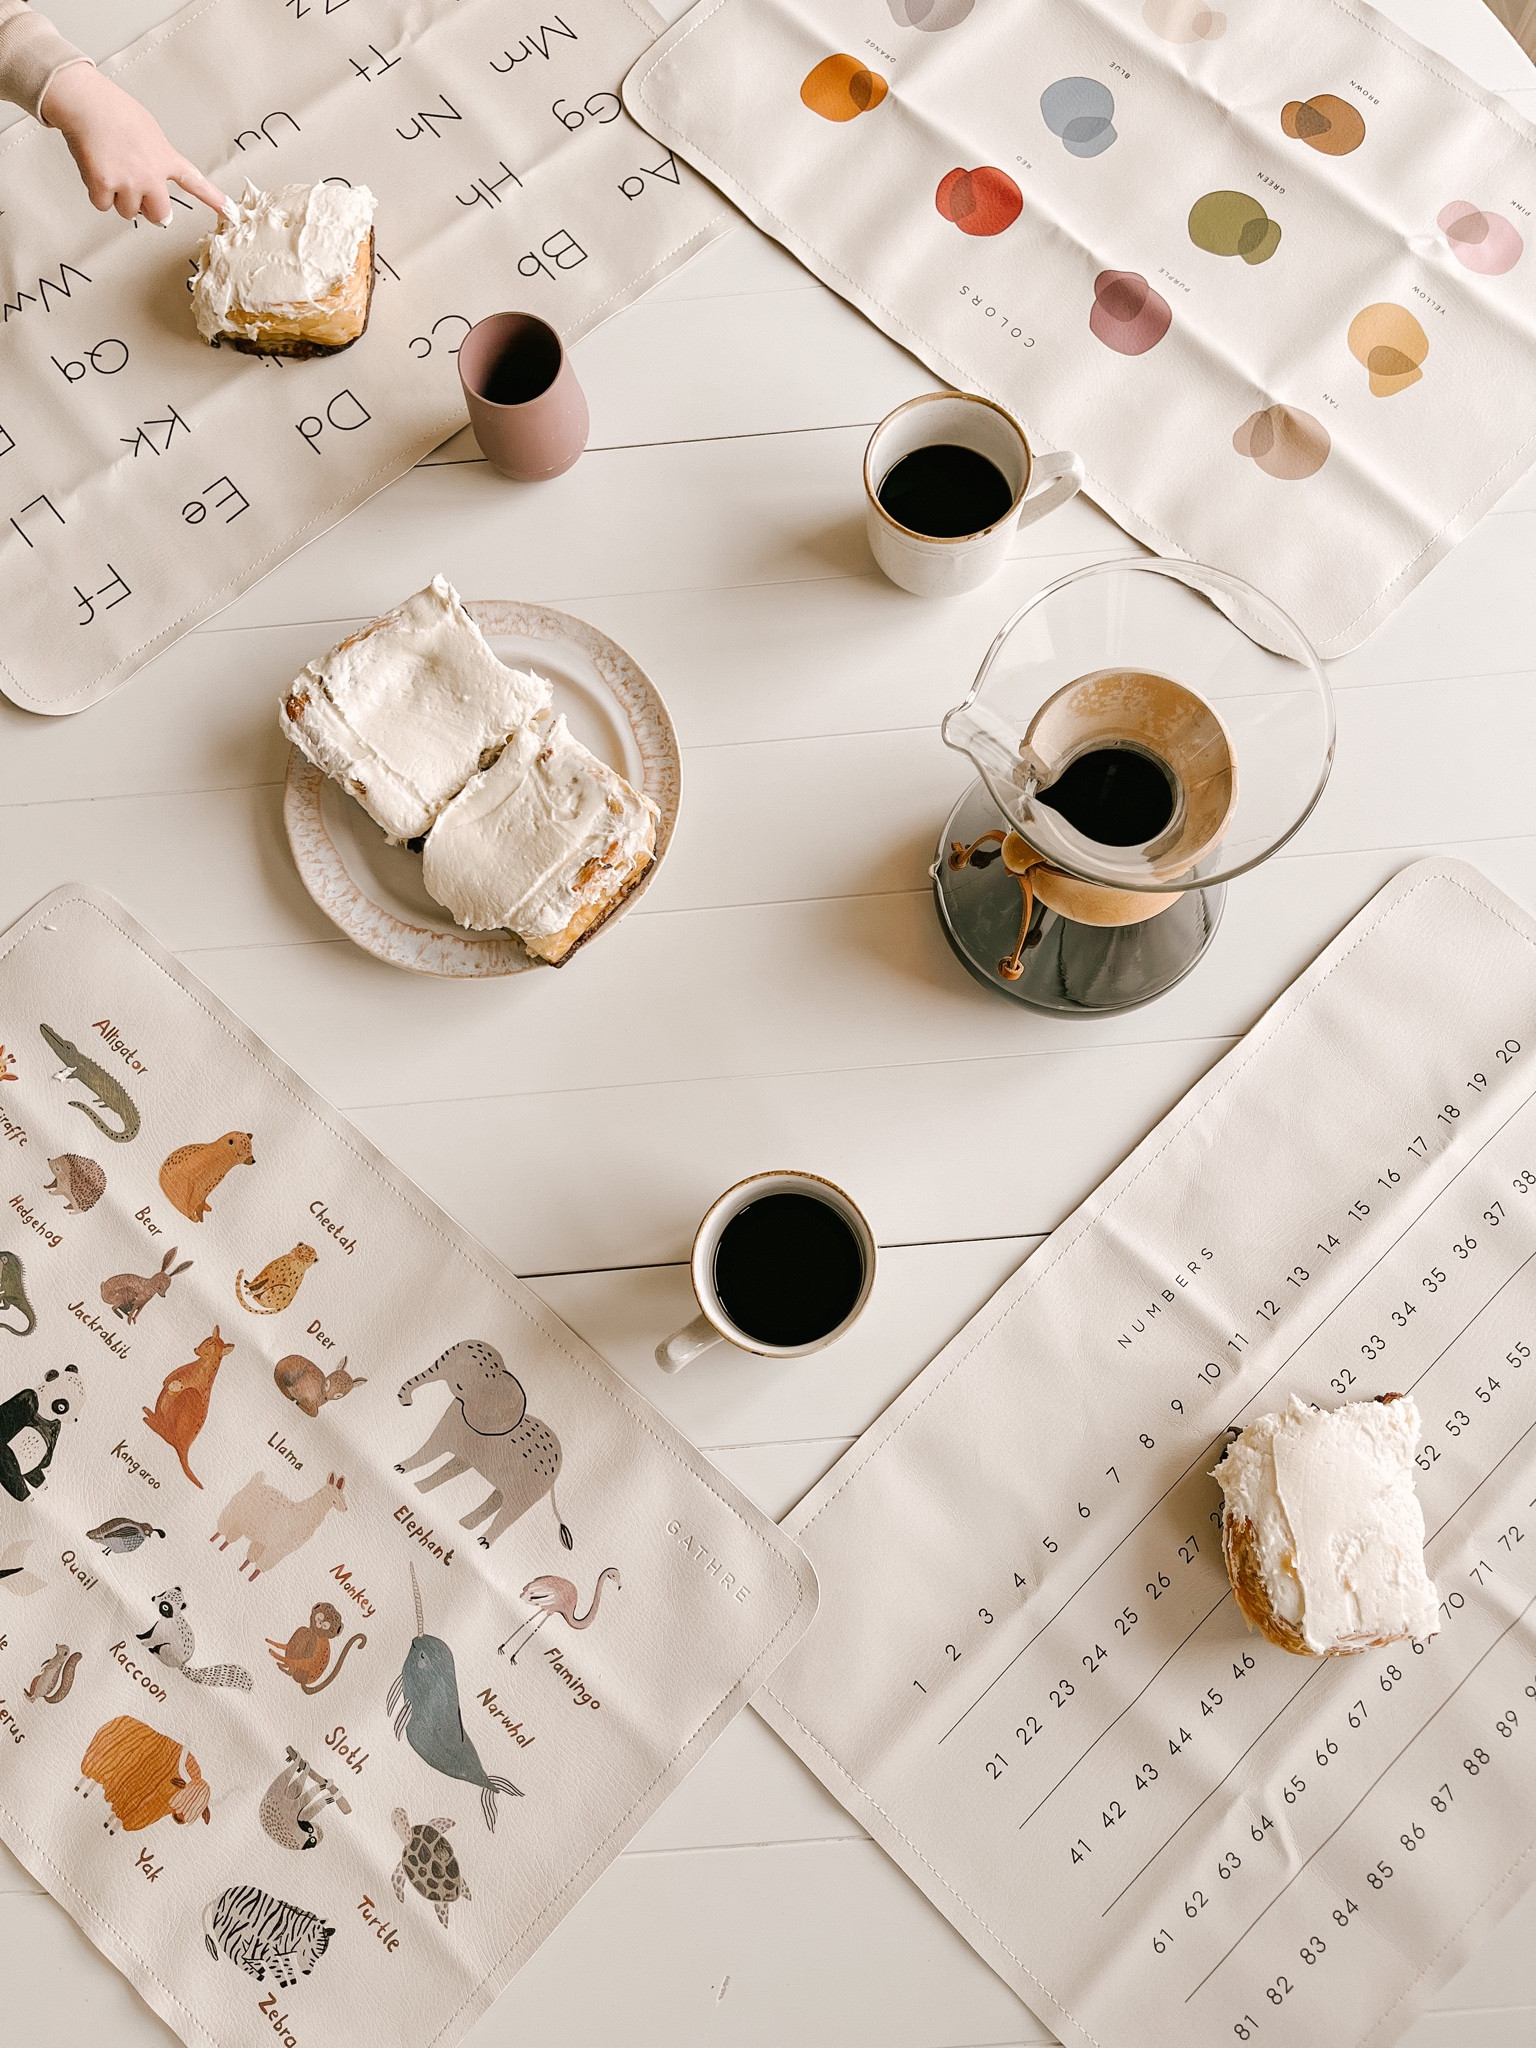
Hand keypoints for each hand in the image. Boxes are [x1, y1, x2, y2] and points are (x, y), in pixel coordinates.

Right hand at [40, 64, 230, 223]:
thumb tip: (154, 178)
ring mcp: (128, 182)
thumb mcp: (149, 131)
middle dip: (149, 210)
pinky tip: (95, 168)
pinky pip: (102, 205)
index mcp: (165, 158)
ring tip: (110, 167)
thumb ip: (157, 158)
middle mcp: (151, 175)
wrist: (86, 102)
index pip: (196, 183)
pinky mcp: (105, 185)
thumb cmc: (112, 110)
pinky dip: (97, 192)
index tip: (230, 213)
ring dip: (118, 198)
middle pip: (160, 215)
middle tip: (137, 193)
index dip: (214, 200)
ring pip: (127, 211)